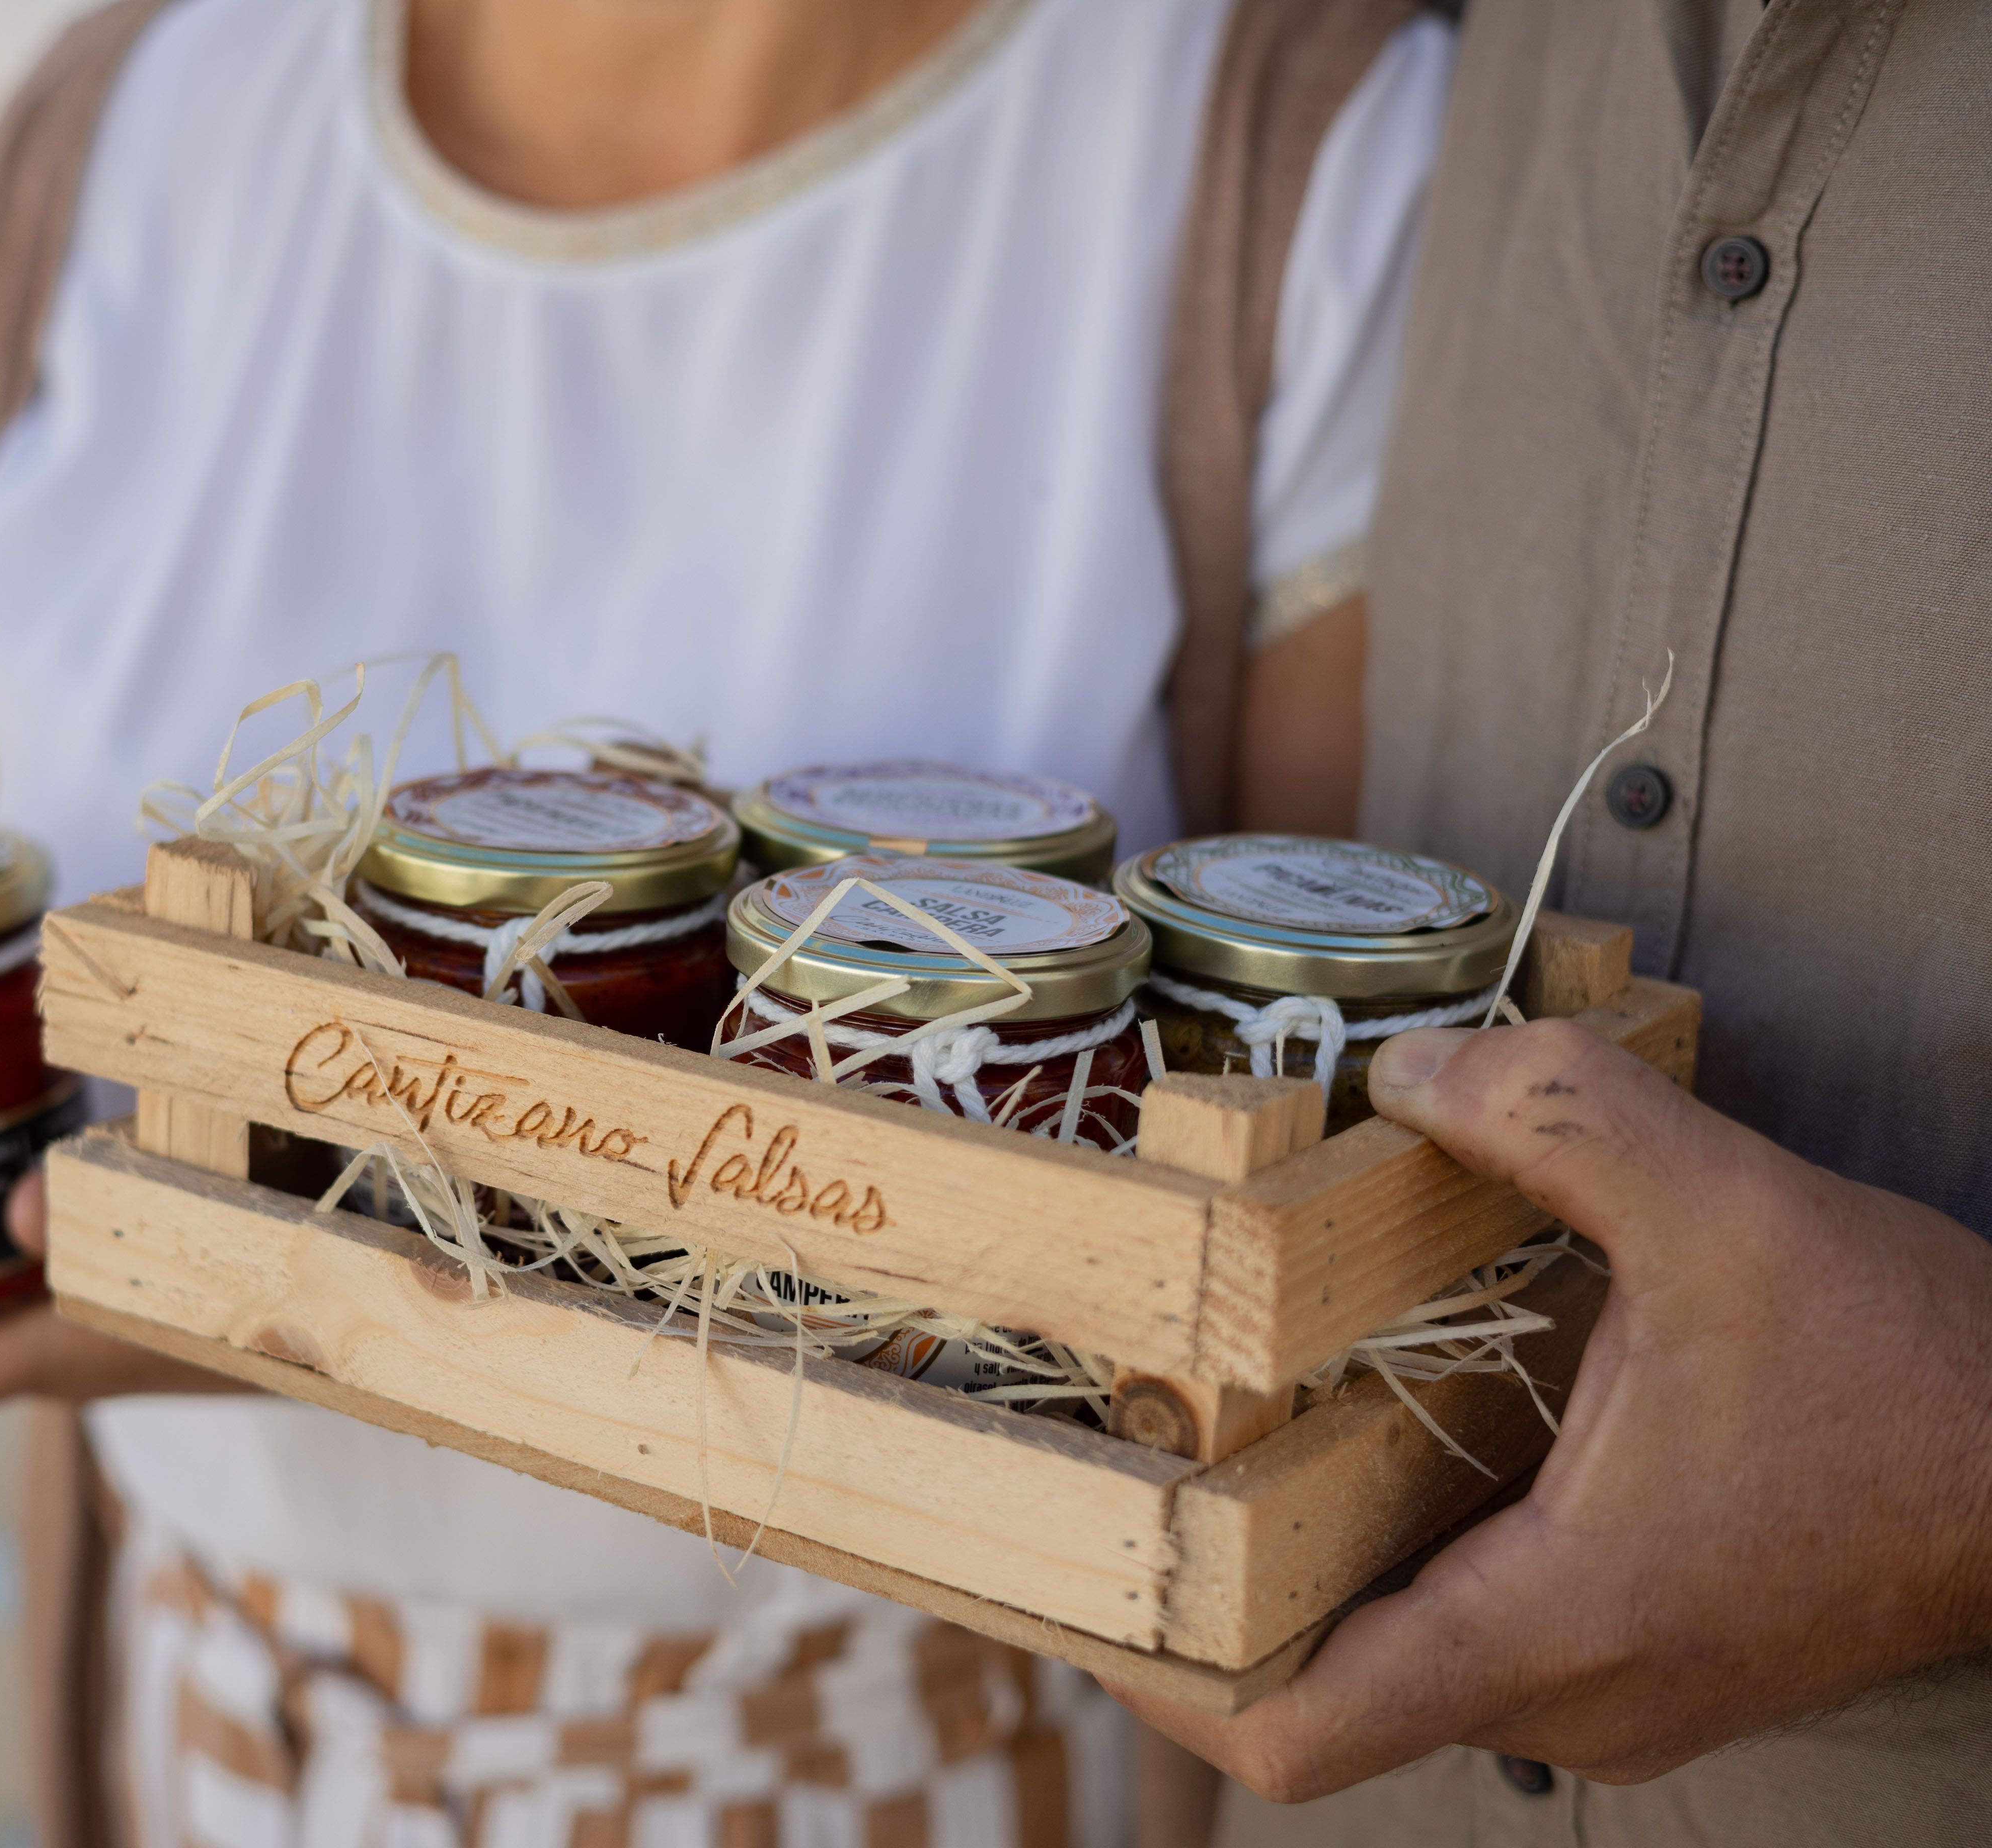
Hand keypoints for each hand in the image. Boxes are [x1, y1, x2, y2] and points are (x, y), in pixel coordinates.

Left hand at [1107, 1018, 1991, 1796]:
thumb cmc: (1916, 1375)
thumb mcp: (1731, 1210)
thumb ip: (1563, 1119)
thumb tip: (1414, 1070)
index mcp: (1553, 1627)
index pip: (1293, 1736)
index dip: (1151, 1675)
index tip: (1062, 1581)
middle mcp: (1563, 1694)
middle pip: (1311, 1694)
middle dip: (1195, 1592)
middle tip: (1105, 1468)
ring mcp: (1602, 1691)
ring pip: (1387, 1656)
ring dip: (1296, 1562)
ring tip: (1204, 1437)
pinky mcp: (1633, 1653)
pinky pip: (1460, 1629)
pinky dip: (1389, 1551)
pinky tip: (1364, 1438)